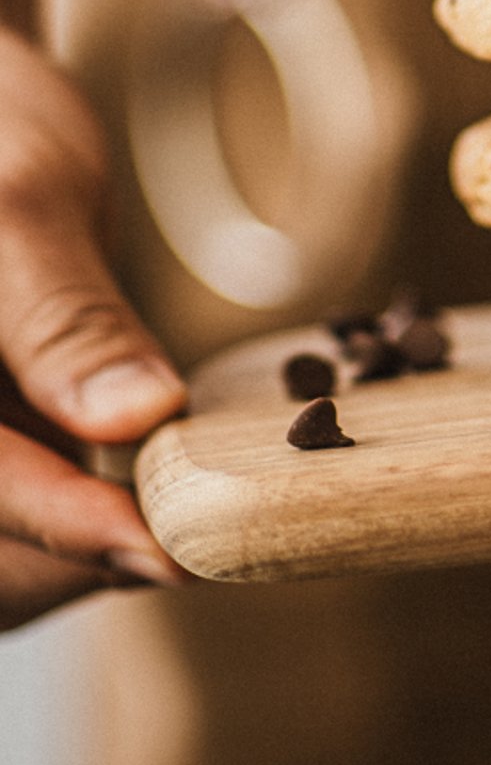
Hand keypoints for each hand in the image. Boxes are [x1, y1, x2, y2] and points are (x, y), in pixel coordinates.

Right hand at [0, 27, 188, 627]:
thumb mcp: (23, 201)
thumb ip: (67, 317)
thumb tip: (138, 417)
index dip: (67, 528)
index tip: (168, 553)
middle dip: (74, 561)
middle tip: (197, 542)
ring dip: (73, 563)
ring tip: (178, 528)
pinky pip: (9, 538)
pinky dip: (70, 537)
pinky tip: (140, 511)